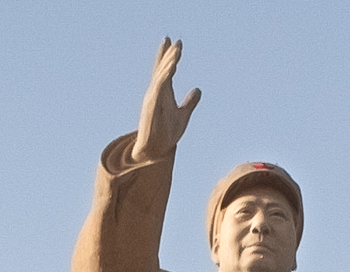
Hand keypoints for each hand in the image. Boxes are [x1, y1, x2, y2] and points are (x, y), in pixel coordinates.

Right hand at [133, 38, 199, 164]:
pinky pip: (159, 87)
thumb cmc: (166, 134)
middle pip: (162, 69)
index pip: (164, 70)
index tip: (172, 41)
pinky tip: (172, 67)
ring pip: (161, 75)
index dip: (167, 55)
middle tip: (176, 41)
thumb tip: (198, 90)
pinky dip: (165, 76)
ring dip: (168, 62)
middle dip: (169, 55)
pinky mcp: (152, 106)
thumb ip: (190, 103)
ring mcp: (152, 98)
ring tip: (176, 50)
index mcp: (163, 93)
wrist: (155, 151)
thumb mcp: (183, 115)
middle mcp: (156, 92)